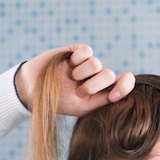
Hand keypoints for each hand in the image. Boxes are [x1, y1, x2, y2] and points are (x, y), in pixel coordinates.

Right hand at [14, 44, 134, 115]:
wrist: (34, 91)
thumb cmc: (60, 103)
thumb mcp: (83, 108)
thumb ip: (104, 100)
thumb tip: (121, 93)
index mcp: (102, 92)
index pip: (125, 84)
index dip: (125, 86)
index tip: (114, 95)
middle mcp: (98, 77)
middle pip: (109, 75)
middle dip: (94, 86)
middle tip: (79, 91)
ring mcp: (87, 64)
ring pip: (97, 64)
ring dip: (82, 74)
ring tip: (70, 79)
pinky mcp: (77, 52)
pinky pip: (87, 51)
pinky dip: (77, 60)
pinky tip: (69, 65)